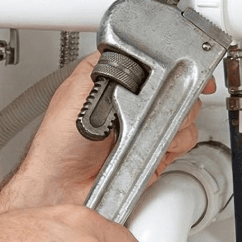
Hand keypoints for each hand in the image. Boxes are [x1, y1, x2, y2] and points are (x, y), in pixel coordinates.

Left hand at [0, 52, 206, 214]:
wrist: (62, 185)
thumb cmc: (58, 143)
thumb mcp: (75, 92)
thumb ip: (104, 71)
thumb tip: (130, 57)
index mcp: (109, 81)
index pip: (148, 63)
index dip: (166, 64)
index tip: (181, 66)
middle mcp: (129, 103)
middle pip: (173, 87)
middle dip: (172, 96)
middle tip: (156, 106)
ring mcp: (143, 127)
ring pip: (183, 114)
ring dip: (173, 121)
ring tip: (146, 130)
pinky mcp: (152, 151)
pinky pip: (180, 141)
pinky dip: (173, 142)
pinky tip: (151, 145)